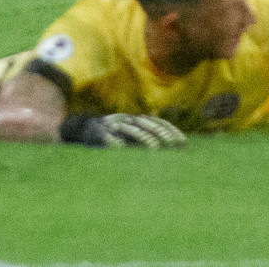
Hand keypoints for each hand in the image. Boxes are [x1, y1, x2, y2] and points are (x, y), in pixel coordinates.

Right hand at [60, 113, 188, 147]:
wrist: (86, 129)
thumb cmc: (114, 135)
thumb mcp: (131, 134)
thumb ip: (148, 138)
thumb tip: (171, 146)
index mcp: (136, 120)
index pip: (157, 122)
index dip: (170, 129)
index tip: (182, 142)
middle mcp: (127, 121)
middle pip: (147, 124)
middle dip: (161, 133)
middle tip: (172, 143)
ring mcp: (113, 126)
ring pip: (130, 129)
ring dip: (143, 138)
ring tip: (154, 147)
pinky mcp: (99, 135)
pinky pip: (108, 138)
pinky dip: (115, 143)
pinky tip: (122, 149)